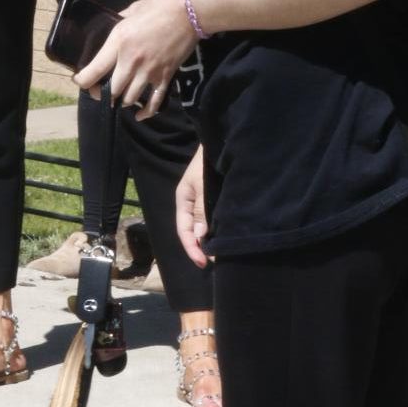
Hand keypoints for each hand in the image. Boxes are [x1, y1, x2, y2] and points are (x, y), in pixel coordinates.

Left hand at [75, 0, 194, 119]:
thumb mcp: (132, 10)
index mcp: (119, 42)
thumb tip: (112, 25)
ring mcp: (149, 71)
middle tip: (102, 91)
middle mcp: (131, 61)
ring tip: (121, 98)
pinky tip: (139, 115)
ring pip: (130, 98)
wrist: (190, 12)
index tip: (80, 81)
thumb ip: (119, 21)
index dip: (84, 81)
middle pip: (112, 90)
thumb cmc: (160, 6)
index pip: (95, 71)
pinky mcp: (165, 76)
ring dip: (123, 101)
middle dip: (104, 94)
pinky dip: (146, 112)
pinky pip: (154, 102)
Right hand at [175, 147, 209, 266]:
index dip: (192, 248)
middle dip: (201, 248)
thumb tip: (199, 236)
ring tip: (221, 255)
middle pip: (192, 232)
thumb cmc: (208, 162)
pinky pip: (211, 218)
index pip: (184, 230)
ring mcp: (201, 202)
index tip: (204, 263)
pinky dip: (216, 230)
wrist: (221, 143)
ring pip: (203, 227)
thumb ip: (201, 210)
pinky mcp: (213, 199)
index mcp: (183, 201)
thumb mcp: (202, 185)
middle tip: (215, 262)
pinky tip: (224, 237)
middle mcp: (191, 204)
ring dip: (210, 240)